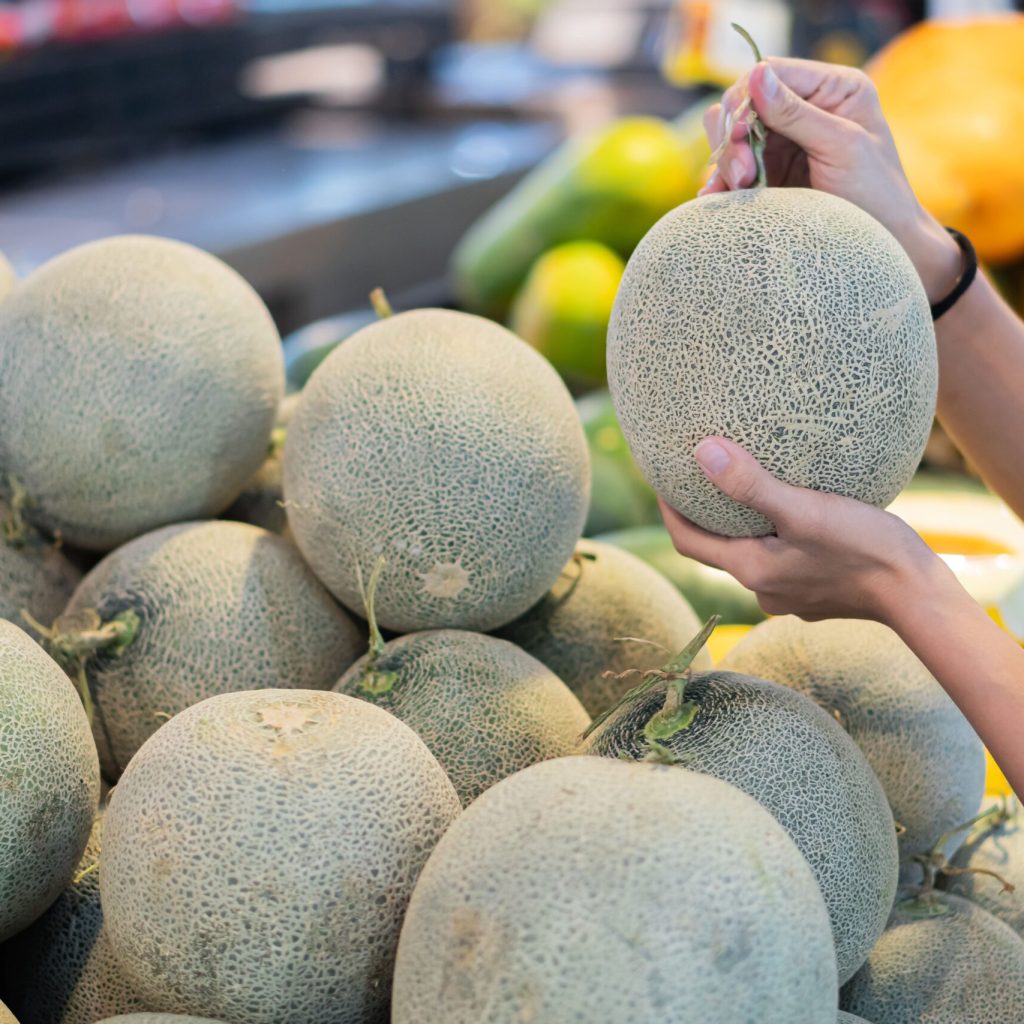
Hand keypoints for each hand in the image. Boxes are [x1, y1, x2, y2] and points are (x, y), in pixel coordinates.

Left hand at [659, 437, 949, 622]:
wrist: (918, 595)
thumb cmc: (863, 549)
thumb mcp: (805, 510)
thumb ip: (752, 485)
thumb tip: (702, 453)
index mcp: (750, 570)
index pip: (686, 540)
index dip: (668, 509)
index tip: (660, 477)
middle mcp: (762, 589)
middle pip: (716, 547)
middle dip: (705, 513)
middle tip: (700, 475)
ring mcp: (789, 594)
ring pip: (753, 552)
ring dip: (744, 523)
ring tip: (749, 484)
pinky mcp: (815, 591)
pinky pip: (783, 556)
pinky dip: (777, 533)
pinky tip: (795, 509)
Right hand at [701, 57, 960, 303]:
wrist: (882, 246)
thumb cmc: (876, 194)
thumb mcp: (841, 146)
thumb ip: (798, 113)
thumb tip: (756, 74)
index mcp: (834, 89)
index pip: (772, 73)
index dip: (746, 98)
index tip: (739, 134)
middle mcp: (806, 110)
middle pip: (744, 104)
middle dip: (734, 137)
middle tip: (743, 175)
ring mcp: (784, 144)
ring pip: (732, 137)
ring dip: (727, 163)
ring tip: (741, 190)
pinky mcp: (770, 175)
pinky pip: (731, 170)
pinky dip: (721, 183)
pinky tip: (719, 200)